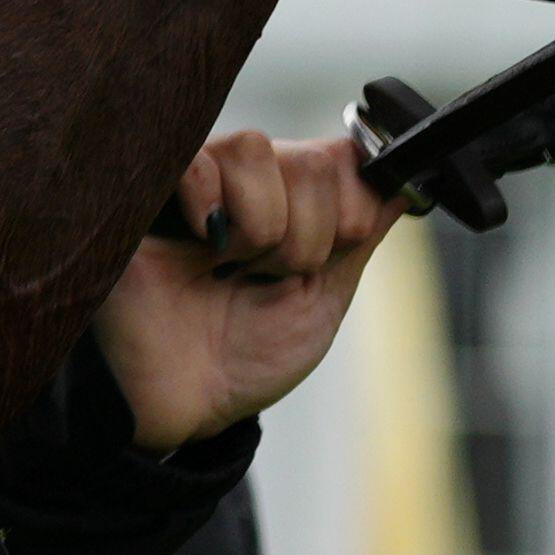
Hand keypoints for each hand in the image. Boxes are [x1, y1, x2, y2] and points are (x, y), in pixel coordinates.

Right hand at [95, 122, 395, 447]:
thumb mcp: (321, 301)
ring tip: (226, 271)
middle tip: (264, 280)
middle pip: (312, 159)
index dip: (351, 211)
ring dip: (261, 229)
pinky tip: (198, 248)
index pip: (347, 157)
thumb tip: (408, 184)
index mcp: (290, 201)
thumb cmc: (243, 361)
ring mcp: (196, 180)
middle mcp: (244, 180)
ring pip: (258, 150)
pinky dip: (209, 205)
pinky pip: (196, 160)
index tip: (326, 262)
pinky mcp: (146, 189)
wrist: (178, 404)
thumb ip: (358, 237)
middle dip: (307, 239)